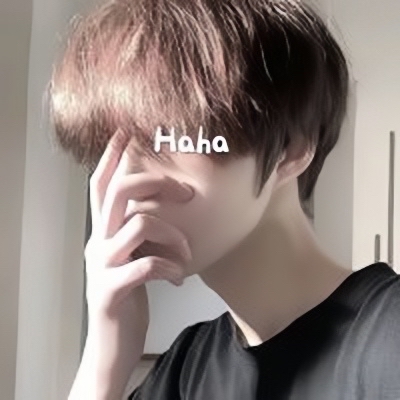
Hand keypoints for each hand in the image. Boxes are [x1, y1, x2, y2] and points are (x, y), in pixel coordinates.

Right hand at [84, 128, 193, 318]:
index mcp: (103, 232)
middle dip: (155, 183)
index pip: (101, 185)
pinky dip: (170, 267)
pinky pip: (147, 265)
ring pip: (139, 225)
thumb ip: (139, 232)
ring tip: (187, 253)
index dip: (112, 157)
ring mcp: (102, 266)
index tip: (126, 132)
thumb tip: (165, 209)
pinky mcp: (112, 290)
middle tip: (186, 192)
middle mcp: (98, 242)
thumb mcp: (132, 257)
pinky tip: (177, 277)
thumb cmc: (129, 293)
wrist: (112, 343)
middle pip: (118, 193)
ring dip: (174, 235)